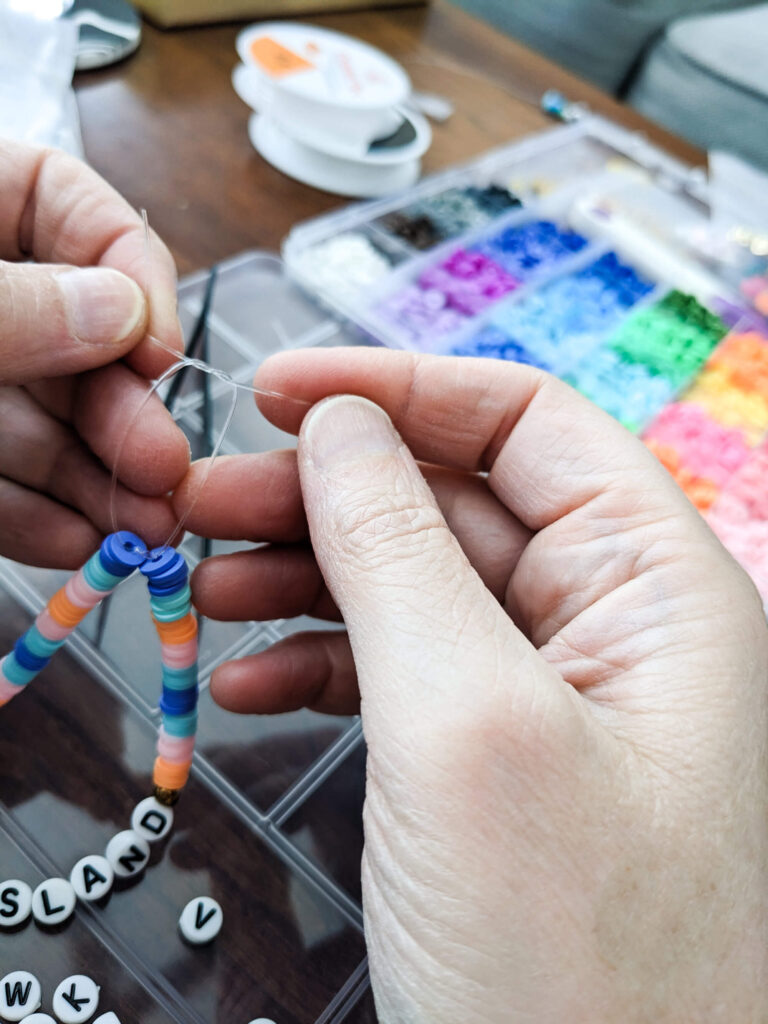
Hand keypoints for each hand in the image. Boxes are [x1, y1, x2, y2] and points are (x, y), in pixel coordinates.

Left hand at [0, 140, 188, 566]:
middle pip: (71, 336)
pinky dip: (34, 517)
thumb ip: (8, 304)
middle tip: (162, 468)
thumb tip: (120, 314)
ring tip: (143, 530)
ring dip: (98, 480)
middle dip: (124, 412)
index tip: (156, 349)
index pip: (61, 201)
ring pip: (42, 421)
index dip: (128, 267)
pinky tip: (76, 546)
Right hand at [177, 348, 767, 1021]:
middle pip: (453, 504)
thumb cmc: (581, 969)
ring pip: (414, 588)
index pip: (525, 425)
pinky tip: (250, 683)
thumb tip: (341, 429)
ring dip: (305, 576)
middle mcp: (614, 632)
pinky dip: (318, 666)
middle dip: (325, 493)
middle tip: (203, 501)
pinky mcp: (496, 769)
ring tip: (204, 586)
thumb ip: (397, 555)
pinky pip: (400, 675)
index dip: (400, 390)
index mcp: (657, 588)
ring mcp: (551, 703)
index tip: (283, 391)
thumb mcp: (467, 725)